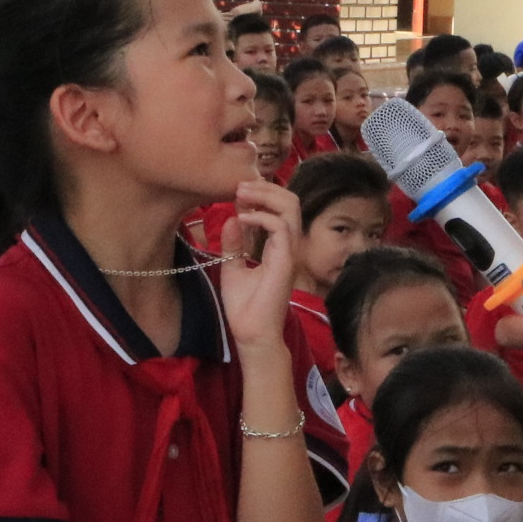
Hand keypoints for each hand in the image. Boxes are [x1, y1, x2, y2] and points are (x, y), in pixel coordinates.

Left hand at [217, 182, 302, 350]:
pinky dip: (261, 217)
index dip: (261, 195)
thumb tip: (231, 218)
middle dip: (265, 188)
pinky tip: (243, 218)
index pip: (280, 208)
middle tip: (239, 187)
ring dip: (265, 196)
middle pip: (290, 200)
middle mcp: (288, 245)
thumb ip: (234, 244)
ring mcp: (289, 252)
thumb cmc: (245, 307)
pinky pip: (281, 227)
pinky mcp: (286, 261)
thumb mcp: (233, 267)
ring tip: (241, 195)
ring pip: (290, 207)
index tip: (236, 194)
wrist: (251, 334)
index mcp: (278, 246)